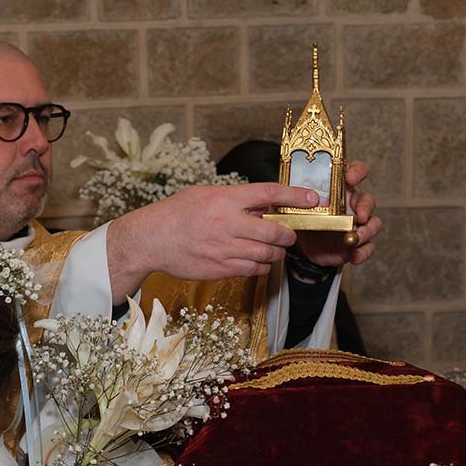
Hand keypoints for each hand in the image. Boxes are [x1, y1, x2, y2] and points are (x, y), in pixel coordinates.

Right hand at [107, 183, 317, 299]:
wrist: (151, 239)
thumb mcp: (205, 194)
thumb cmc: (177, 213)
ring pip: (268, 255)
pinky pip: (253, 270)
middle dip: (289, 235)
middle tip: (289, 234)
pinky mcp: (220, 269)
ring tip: (272, 249)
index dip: (296, 196)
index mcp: (225, 199)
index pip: (270, 194)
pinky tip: (257, 261)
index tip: (314, 199)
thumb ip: (235, 200)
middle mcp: (228, 224)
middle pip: (276, 233)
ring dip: (276, 253)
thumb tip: (263, 206)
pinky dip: (262, 267)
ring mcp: (225, 249)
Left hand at [295, 160, 382, 267]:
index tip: (350, 178)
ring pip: (373, 223)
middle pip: (368, 200)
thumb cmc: (301, 219)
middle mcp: (351, 204)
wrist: (302, 247)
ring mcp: (356, 224)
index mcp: (339, 189)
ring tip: (355, 238)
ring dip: (367, 231)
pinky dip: (363, 252)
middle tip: (360, 214)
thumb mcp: (294, 205)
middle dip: (366, 206)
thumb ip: (293, 197)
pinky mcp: (356, 243)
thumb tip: (289, 193)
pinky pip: (368, 246)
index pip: (355, 172)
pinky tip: (354, 256)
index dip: (357, 172)